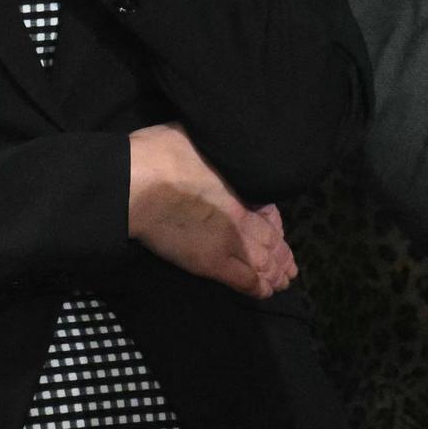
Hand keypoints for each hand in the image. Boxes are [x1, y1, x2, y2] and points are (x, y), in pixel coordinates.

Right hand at [127, 123, 296, 298]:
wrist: (138, 182)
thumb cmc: (161, 153)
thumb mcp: (199, 137)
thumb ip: (217, 147)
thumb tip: (221, 142)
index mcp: (242, 185)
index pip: (269, 210)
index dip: (276, 223)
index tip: (278, 230)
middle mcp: (243, 215)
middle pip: (271, 238)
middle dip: (282, 253)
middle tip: (289, 266)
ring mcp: (230, 240)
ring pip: (264, 261)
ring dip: (275, 273)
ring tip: (281, 281)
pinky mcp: (212, 262)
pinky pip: (245, 279)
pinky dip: (258, 287)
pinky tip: (265, 291)